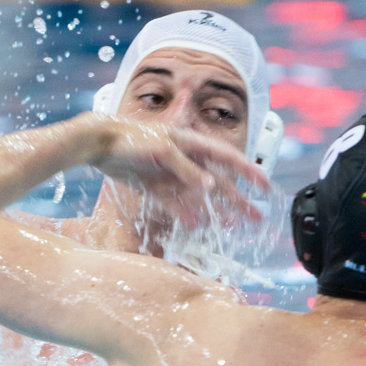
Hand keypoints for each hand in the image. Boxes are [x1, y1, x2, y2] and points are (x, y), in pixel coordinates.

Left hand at [83, 116, 270, 225]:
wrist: (99, 143)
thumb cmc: (131, 139)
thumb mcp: (163, 151)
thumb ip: (187, 170)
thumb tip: (210, 187)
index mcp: (192, 144)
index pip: (228, 158)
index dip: (249, 171)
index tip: (265, 186)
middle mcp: (185, 159)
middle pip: (218, 182)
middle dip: (238, 199)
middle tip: (256, 216)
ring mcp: (170, 174)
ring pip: (199, 196)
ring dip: (216, 210)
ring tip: (232, 226)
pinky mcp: (154, 187)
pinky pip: (174, 204)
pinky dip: (185, 214)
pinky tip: (197, 225)